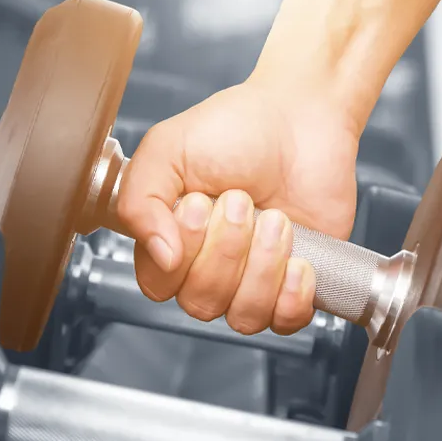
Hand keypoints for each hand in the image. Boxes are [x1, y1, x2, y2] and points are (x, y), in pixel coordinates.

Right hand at [117, 79, 359, 334]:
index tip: (199, 203)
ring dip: (263, 267)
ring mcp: (252, 279)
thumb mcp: (168, 149)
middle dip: (228, 250)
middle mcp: (207, 267)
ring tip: (277, 220)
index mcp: (169, 240)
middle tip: (242, 200)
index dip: (183, 252)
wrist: (301, 118)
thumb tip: (161, 256)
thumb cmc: (235, 129)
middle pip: (202, 302)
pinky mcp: (294, 284)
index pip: (159, 284)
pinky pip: (286, 322)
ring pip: (243, 316)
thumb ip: (140, 200)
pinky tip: (300, 259)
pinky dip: (293, 296)